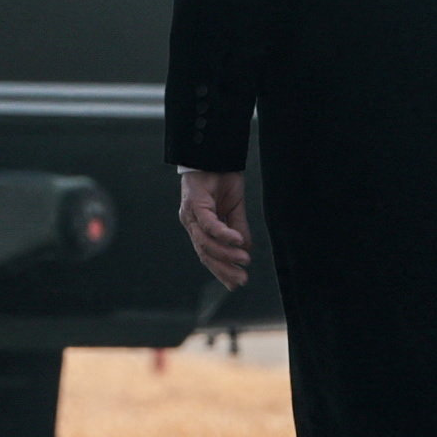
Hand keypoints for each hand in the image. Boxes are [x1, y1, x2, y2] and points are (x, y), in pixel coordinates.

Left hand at [177, 168, 250, 290]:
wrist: (214, 152)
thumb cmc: (221, 177)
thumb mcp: (234, 207)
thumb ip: (237, 228)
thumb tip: (245, 249)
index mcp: (199, 226)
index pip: (207, 254)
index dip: (220, 270)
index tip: (235, 284)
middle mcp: (191, 222)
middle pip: (204, 253)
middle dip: (223, 269)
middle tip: (241, 280)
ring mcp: (190, 213)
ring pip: (205, 242)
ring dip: (226, 253)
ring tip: (244, 260)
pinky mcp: (195, 202)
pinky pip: (209, 224)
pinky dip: (223, 234)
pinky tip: (238, 241)